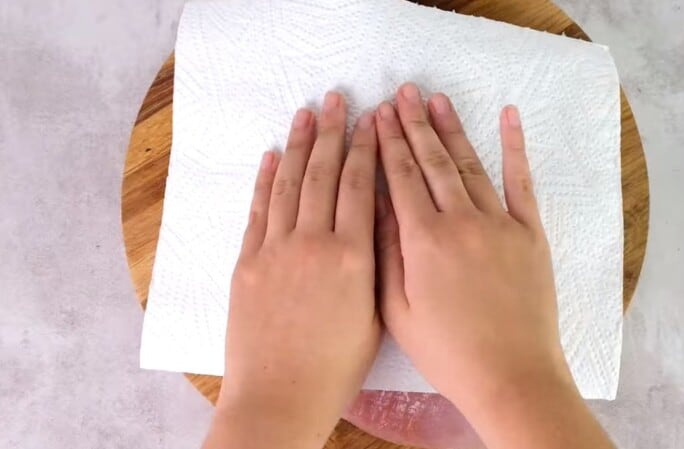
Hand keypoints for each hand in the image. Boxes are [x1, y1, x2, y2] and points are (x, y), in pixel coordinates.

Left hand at [204, 92, 380, 448]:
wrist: (278, 397)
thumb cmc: (335, 369)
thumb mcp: (375, 318)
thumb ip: (377, 268)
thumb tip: (380, 225)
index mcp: (354, 258)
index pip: (362, 187)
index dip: (367, 148)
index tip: (373, 119)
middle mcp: (314, 244)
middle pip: (325, 175)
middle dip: (334, 133)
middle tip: (339, 98)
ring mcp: (276, 250)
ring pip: (290, 184)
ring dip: (300, 145)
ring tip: (307, 112)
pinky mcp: (247, 263)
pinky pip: (258, 211)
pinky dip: (265, 180)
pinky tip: (273, 155)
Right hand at [375, 83, 613, 448]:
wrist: (511, 375)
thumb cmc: (448, 352)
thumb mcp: (398, 311)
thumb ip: (385, 254)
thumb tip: (377, 206)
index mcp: (424, 241)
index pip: (401, 178)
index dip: (387, 143)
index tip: (376, 115)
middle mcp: (462, 222)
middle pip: (433, 162)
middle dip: (414, 125)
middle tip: (403, 93)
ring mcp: (500, 224)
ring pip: (469, 165)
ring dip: (452, 130)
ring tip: (437, 100)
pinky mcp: (530, 234)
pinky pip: (522, 182)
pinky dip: (515, 147)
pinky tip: (509, 117)